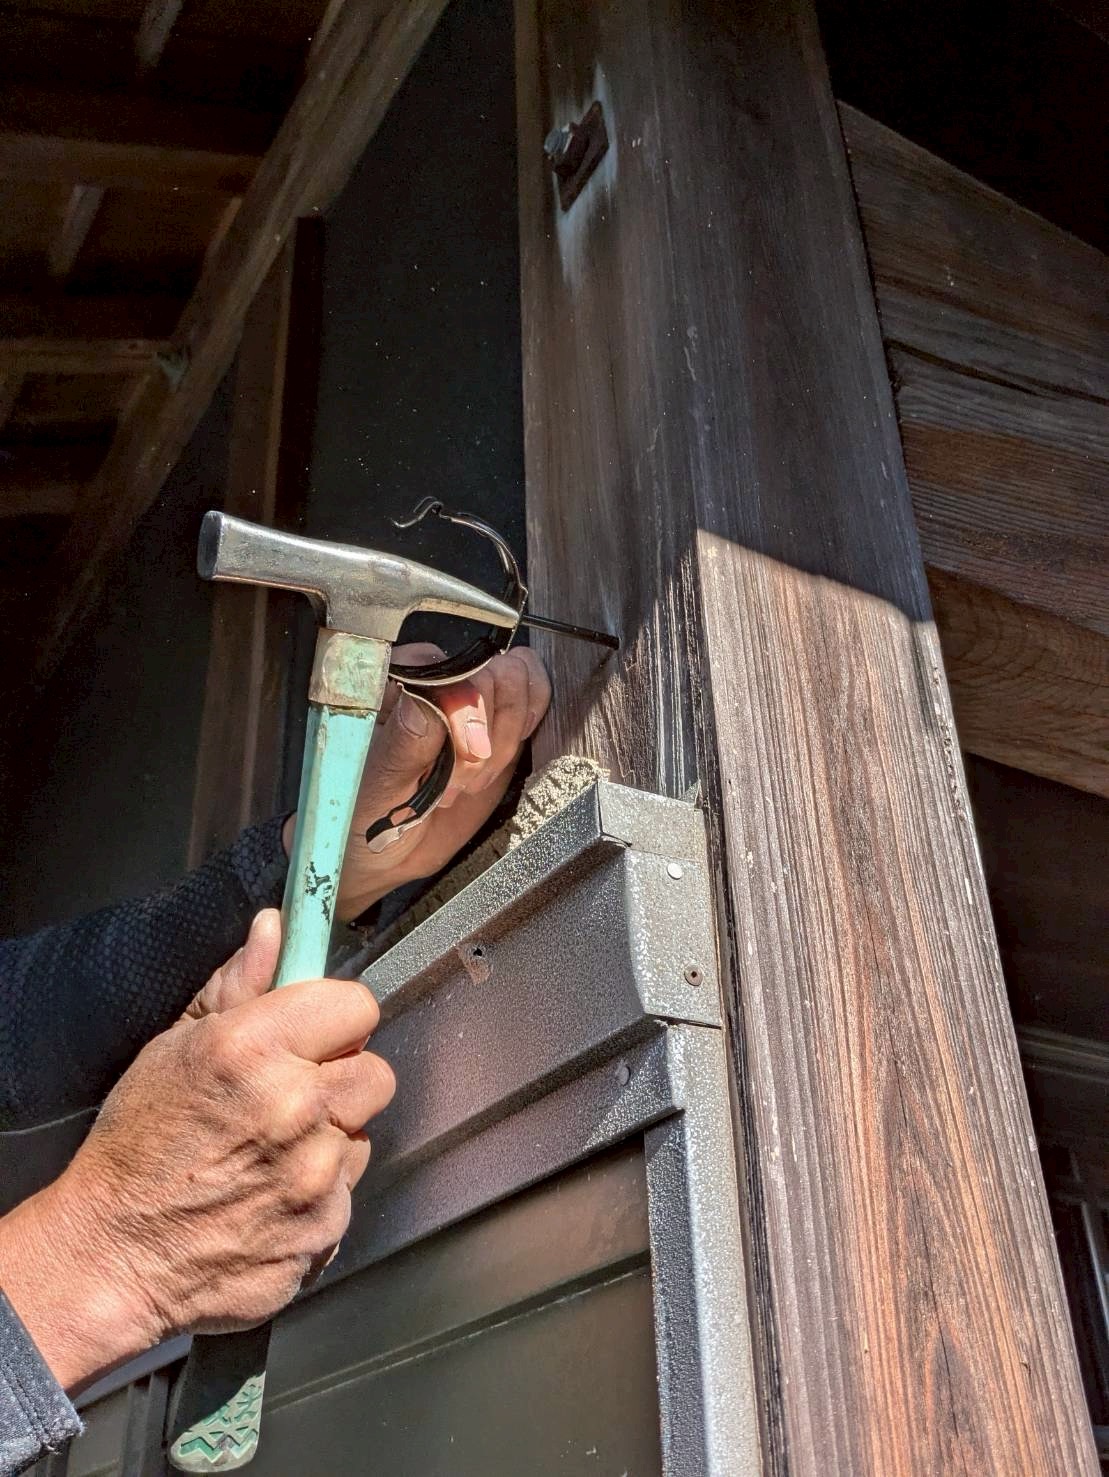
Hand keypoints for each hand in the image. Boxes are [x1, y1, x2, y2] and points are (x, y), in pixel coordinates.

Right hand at [0, 912, 393, 1391]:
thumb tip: (276, 929)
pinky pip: (347, 1194)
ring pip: (361, 1134)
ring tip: (271, 1151)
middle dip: (340, 1079)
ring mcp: (314, 1176)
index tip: (316, 1032)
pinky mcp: (324, 1230)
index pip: (357, 1005)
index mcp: (253, 1050)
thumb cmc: (135, 1147)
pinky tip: (269, 1195)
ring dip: (330, 1138)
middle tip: (293, 1094)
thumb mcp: (174, 1047)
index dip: (336, 1018)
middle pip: (375, 1072)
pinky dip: (319, 1194)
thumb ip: (238, 985)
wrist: (110, 1257)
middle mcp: (294, 1109)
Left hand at [315, 643, 550, 920]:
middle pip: (496, 676)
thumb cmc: (361, 814)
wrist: (380, 851)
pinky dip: (528, 733)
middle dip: (488, 739)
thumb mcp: (375, 788)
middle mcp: (435, 681)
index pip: (454, 670)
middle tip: (457, 784)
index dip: (468, 713)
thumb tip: (424, 701)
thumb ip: (402, 745)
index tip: (462, 760)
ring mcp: (471, 700)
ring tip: (469, 781)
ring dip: (506, 741)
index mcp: (395, 682)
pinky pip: (535, 700)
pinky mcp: (498, 723)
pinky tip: (494, 768)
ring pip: (521, 684)